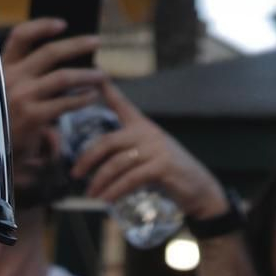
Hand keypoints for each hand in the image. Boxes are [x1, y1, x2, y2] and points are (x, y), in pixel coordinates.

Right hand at [1, 18, 108, 190]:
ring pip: (63, 77)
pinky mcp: (32, 117)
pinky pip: (66, 103)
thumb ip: (27, 81)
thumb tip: (64, 70)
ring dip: (87, 74)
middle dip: (77, 45)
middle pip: (49, 52)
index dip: (42, 26)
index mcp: (2, 69)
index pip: (21, 36)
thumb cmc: (1, 125)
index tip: (63, 24)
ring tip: (102, 75)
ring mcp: (21, 97)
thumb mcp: (5, 96)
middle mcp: (10, 78)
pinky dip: (83, 98)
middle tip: (96, 43)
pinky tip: (92, 96)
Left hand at [69, 82, 227, 219]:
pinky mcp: (161, 166)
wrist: (200, 189)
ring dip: (100, 182)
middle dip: (87, 159)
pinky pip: (130, 179)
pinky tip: (106, 200)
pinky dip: (115, 191)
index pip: (121, 103)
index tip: (92, 75)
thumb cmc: (170, 173)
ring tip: (91, 195)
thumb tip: (96, 162)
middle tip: (75, 174)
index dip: (106, 89)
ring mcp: (156, 148)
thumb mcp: (148, 155)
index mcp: (143, 126)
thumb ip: (127, 152)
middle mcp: (148, 133)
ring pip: (117, 163)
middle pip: (108, 141)